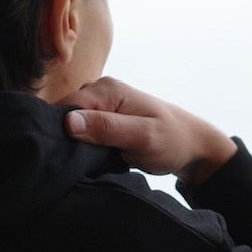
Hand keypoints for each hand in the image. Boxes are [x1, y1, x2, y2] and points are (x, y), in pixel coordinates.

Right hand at [60, 77, 237, 185]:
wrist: (192, 147)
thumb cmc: (172, 142)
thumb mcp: (142, 137)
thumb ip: (107, 128)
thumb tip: (69, 122)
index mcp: (106, 89)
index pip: (64, 107)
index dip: (59, 131)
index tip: (63, 155)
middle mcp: (99, 91)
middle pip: (64, 114)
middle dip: (65, 138)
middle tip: (75, 162)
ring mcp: (101, 105)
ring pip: (71, 125)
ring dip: (73, 144)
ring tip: (84, 161)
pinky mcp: (103, 119)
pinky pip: (82, 131)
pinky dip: (82, 145)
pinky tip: (88, 158)